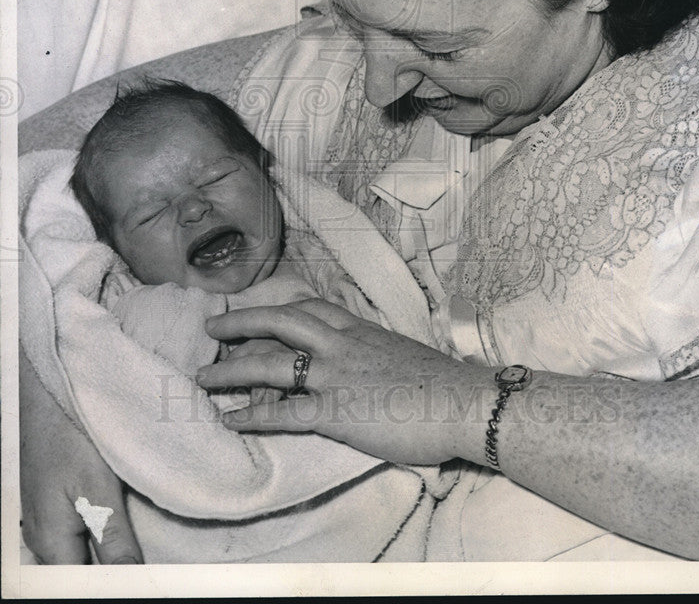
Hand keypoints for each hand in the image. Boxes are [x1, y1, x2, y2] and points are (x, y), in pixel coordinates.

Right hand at [20, 350, 142, 564]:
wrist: (47, 390)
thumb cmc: (68, 434)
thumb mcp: (97, 487)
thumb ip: (114, 538)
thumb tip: (131, 579)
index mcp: (52, 542)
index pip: (85, 583)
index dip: (118, 582)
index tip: (148, 574)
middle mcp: (44, 537)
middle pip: (83, 569)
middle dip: (116, 566)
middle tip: (154, 556)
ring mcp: (47, 518)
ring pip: (82, 548)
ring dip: (111, 546)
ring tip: (144, 535)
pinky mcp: (56, 498)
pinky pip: (80, 527)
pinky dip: (103, 526)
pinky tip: (125, 515)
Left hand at [197, 300, 497, 465]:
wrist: (465, 402)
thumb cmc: (442, 383)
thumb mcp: (401, 352)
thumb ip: (373, 352)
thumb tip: (363, 362)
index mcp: (359, 329)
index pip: (309, 308)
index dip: (277, 310)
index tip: (256, 312)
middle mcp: (341, 345)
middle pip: (280, 322)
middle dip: (241, 323)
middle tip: (211, 328)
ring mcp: (336, 377)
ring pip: (272, 365)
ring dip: (232, 369)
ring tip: (203, 377)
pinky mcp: (338, 412)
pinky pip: (286, 414)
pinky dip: (254, 416)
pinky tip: (231, 420)